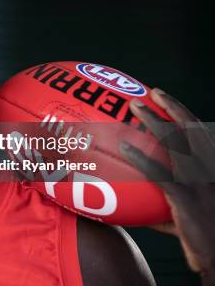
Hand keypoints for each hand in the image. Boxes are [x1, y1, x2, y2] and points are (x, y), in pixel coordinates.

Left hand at [119, 88, 214, 278]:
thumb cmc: (203, 236)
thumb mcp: (187, 212)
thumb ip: (164, 202)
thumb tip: (133, 202)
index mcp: (212, 167)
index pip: (198, 131)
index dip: (180, 110)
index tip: (161, 96)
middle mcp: (208, 169)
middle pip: (188, 128)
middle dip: (168, 106)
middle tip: (145, 94)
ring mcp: (197, 182)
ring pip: (174, 142)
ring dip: (153, 121)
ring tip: (132, 109)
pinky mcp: (185, 198)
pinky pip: (159, 171)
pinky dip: (140, 156)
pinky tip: (123, 146)